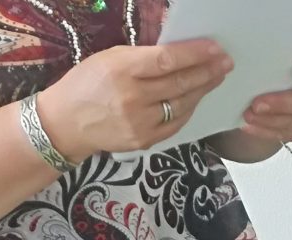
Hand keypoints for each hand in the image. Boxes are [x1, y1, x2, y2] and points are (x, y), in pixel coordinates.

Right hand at [37, 40, 232, 158]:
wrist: (65, 123)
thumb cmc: (86, 84)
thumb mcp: (109, 59)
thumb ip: (142, 59)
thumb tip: (177, 55)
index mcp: (122, 70)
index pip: (167, 60)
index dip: (195, 54)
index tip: (215, 48)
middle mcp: (133, 98)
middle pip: (180, 83)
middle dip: (207, 72)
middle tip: (226, 63)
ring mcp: (140, 122)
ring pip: (181, 104)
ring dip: (202, 90)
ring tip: (216, 77)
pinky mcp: (144, 140)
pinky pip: (175, 123)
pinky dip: (188, 109)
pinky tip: (196, 98)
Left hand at [242, 53, 291, 143]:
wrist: (282, 94)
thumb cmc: (281, 72)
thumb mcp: (281, 61)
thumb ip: (275, 56)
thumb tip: (242, 50)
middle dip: (281, 103)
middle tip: (256, 104)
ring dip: (269, 120)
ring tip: (248, 115)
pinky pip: (286, 135)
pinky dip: (265, 131)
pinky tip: (249, 126)